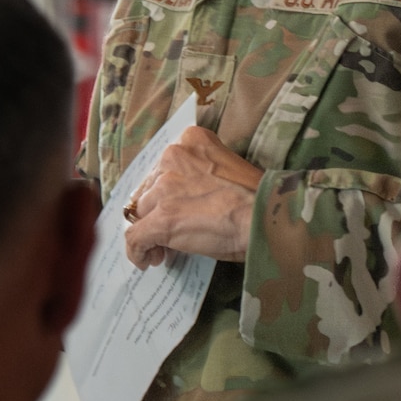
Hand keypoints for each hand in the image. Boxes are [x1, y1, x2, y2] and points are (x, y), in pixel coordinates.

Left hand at [124, 127, 262, 268]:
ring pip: (141, 213)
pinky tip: (148, 261)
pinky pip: (135, 237)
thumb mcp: (228, 169)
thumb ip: (201, 175)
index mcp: (192, 140)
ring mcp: (165, 188)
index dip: (166, 192)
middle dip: (156, 212)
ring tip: (165, 251)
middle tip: (171, 233)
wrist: (265, 217)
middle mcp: (173, 157)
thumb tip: (186, 201)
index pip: (164, 167)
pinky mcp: (161, 218)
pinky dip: (137, 251)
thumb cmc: (257, 197)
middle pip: (149, 189)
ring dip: (150, 232)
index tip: (176, 208)